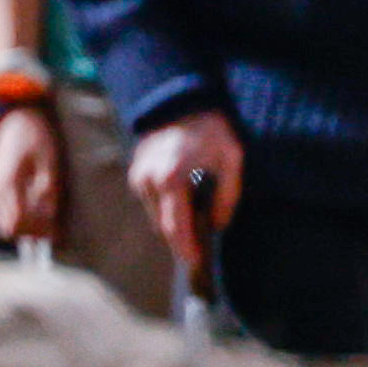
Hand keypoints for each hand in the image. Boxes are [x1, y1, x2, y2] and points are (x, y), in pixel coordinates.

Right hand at [0, 98, 65, 248]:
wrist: (17, 115)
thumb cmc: (36, 135)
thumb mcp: (47, 160)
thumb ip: (47, 188)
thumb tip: (50, 214)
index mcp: (7, 185)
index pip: (17, 224)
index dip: (37, 231)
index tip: (57, 230)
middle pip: (9, 228)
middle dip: (32, 232)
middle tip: (55, 227)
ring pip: (5, 221)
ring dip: (26, 224)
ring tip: (49, 217)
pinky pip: (6, 210)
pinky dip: (21, 214)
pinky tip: (39, 207)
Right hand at [130, 108, 246, 274]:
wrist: (180, 102)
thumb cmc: (210, 130)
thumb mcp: (231, 159)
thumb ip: (227, 195)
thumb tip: (218, 224)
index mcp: (171, 179)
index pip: (174, 226)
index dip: (184, 248)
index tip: (195, 263)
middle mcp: (148, 182)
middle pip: (162, 226)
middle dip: (180, 242)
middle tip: (199, 255)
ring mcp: (139, 178)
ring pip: (155, 217)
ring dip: (173, 227)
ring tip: (195, 236)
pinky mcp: (136, 175)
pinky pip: (151, 204)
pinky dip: (166, 212)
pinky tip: (185, 213)